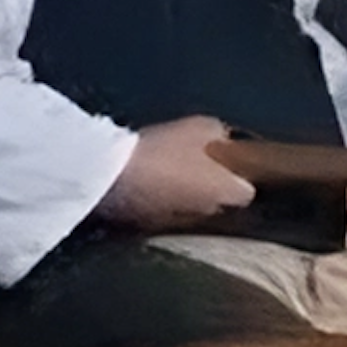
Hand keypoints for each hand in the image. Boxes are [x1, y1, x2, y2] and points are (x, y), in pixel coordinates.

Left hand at [101, 116, 256, 230]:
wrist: (101, 178)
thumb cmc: (170, 177)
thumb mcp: (223, 188)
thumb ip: (244, 191)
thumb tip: (245, 195)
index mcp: (214, 127)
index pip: (242, 151)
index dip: (246, 177)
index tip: (244, 201)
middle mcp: (185, 129)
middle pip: (210, 166)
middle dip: (211, 187)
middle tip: (214, 214)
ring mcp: (152, 146)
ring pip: (182, 178)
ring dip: (183, 197)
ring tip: (184, 219)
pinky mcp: (125, 165)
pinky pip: (154, 189)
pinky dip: (158, 202)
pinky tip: (157, 216)